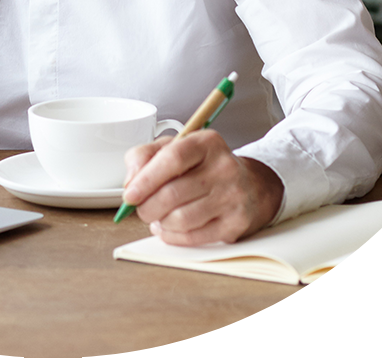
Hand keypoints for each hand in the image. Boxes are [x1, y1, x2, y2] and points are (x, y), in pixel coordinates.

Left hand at [120, 130, 283, 245]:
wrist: (251, 186)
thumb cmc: (205, 166)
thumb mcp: (176, 148)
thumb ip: (145, 157)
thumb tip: (131, 183)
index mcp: (207, 143)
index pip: (173, 158)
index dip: (146, 179)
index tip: (130, 194)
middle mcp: (224, 168)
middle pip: (173, 193)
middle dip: (147, 207)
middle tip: (140, 209)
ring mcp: (232, 197)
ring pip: (181, 219)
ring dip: (160, 222)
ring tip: (158, 217)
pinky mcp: (236, 223)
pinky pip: (194, 237)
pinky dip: (173, 236)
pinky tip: (170, 228)